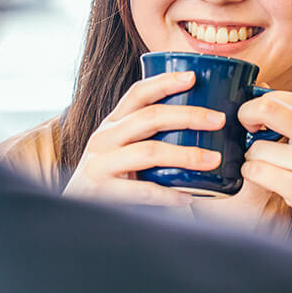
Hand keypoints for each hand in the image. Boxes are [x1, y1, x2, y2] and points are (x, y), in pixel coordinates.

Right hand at [63, 71, 224, 206]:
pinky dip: (168, 194)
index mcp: (112, 124)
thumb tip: (197, 126)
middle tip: (218, 119)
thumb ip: (146, 137)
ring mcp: (100, 164)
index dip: (165, 82)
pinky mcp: (102, 192)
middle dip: (188, 115)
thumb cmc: (108, 180)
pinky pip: (142, 190)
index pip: (137, 94)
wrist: (72, 215)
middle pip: (149, 117)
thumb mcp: (120, 150)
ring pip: (149, 151)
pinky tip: (188, 197)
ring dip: (186, 154)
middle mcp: (104, 138)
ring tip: (213, 159)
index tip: (193, 77)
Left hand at [238, 91, 291, 271]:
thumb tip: (259, 88)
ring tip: (269, 164)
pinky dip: (252, 173)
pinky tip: (266, 177)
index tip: (255, 119)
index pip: (278, 96)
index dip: (257, 105)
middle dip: (246, 116)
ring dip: (252, 156)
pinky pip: (256, 171)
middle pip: (266, 109)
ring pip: (256, 148)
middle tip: (247, 129)